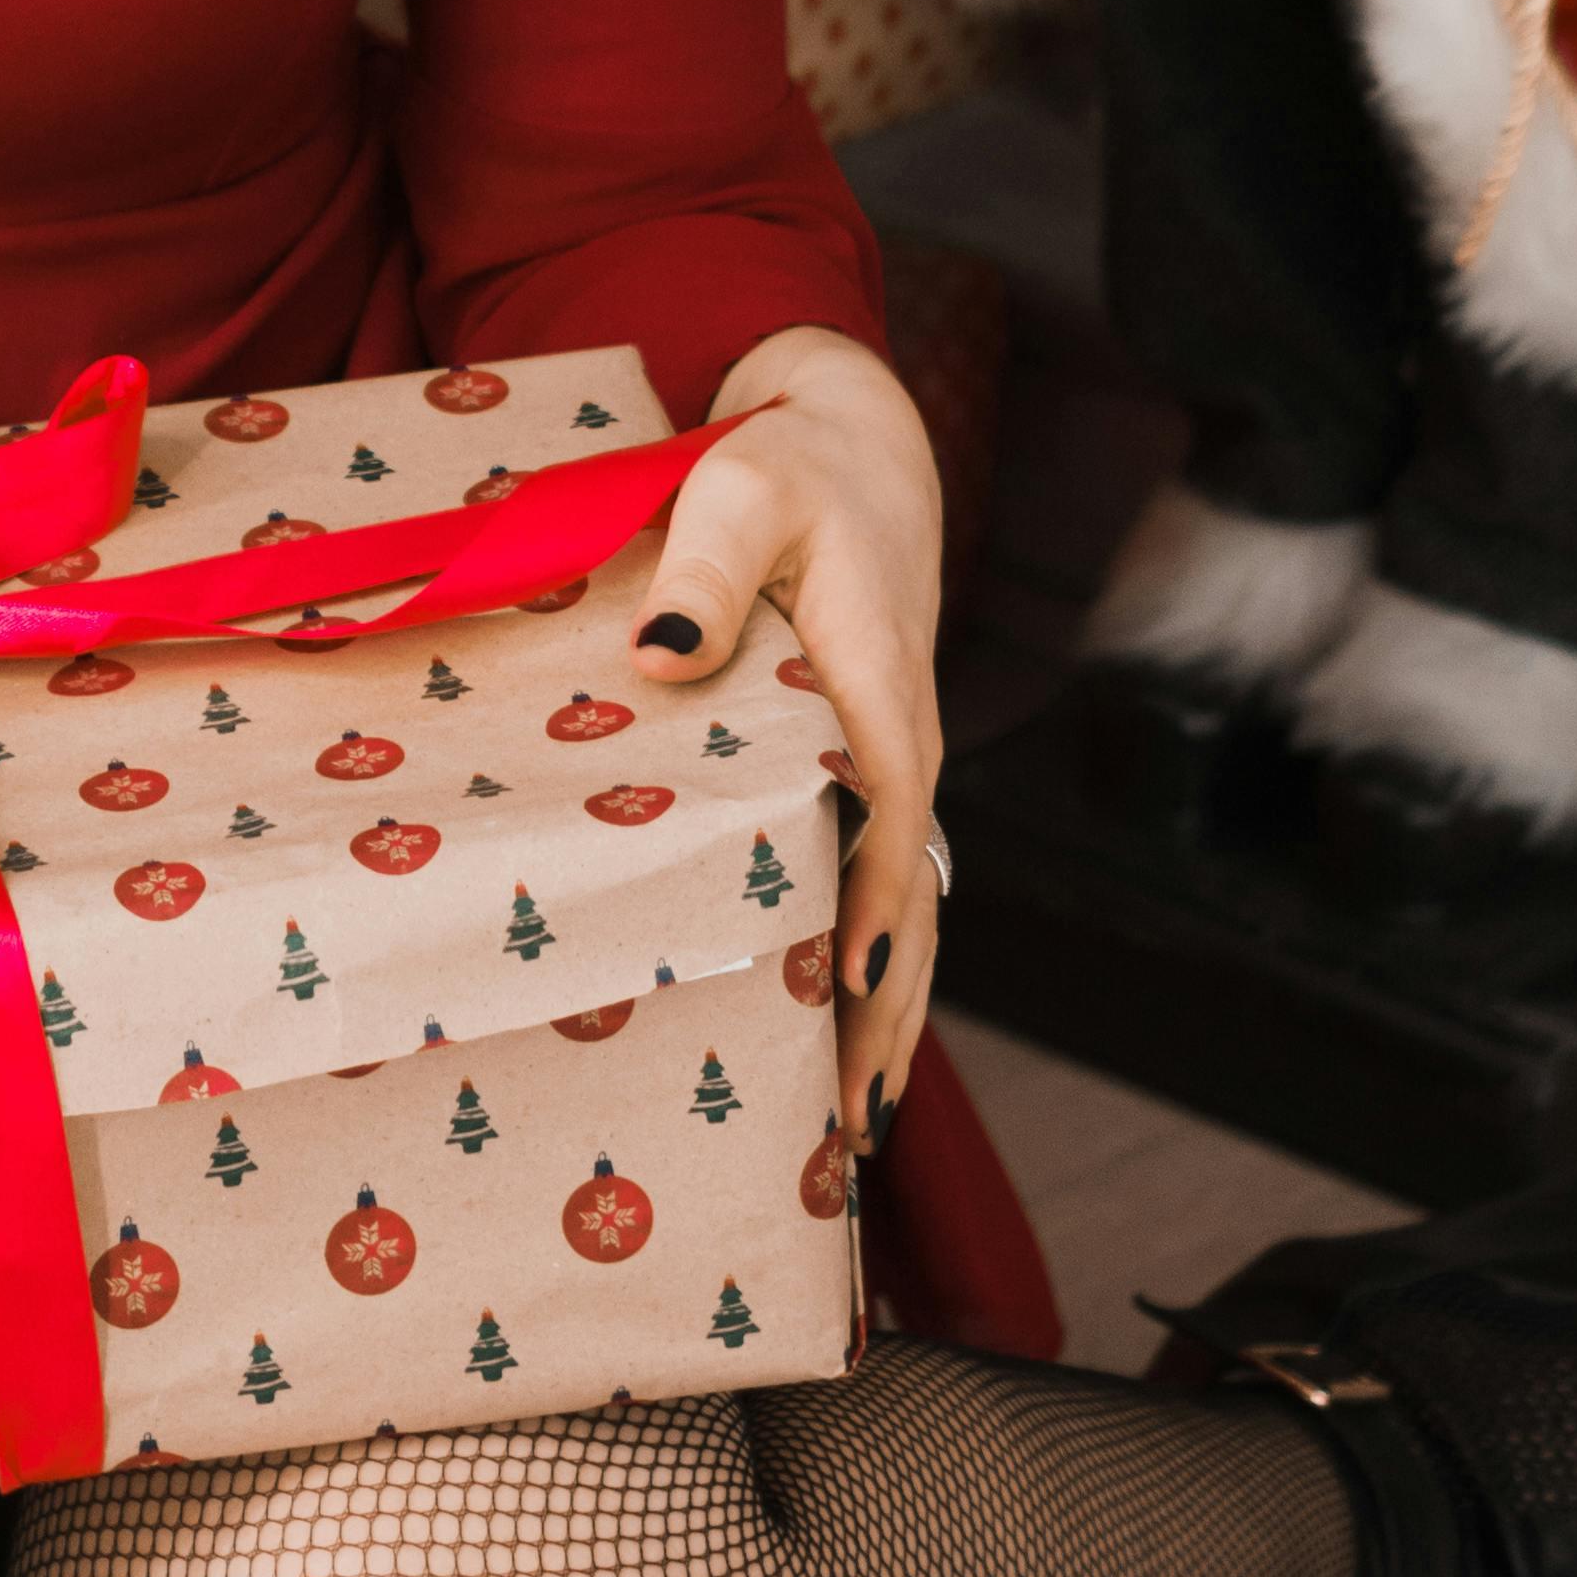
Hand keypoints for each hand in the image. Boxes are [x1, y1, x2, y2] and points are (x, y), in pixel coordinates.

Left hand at [623, 322, 944, 1172]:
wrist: (853, 447)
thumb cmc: (789, 467)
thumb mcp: (739, 491)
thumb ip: (702, 571)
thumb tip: (665, 658)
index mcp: (880, 687)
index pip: (889, 821)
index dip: (875, 913)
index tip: (852, 995)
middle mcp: (903, 744)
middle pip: (911, 900)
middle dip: (888, 1011)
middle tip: (847, 1129)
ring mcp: (892, 766)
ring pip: (904, 908)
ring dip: (887, 1011)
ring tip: (852, 1129)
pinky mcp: (866, 773)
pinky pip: (878, 882)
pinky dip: (871, 965)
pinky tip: (836, 1036)